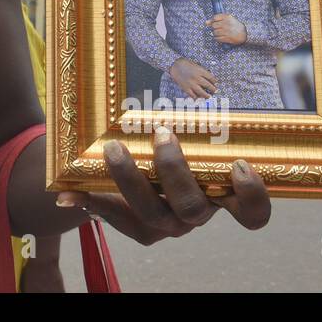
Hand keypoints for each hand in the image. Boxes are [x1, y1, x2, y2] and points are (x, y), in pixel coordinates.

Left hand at [57, 128, 269, 245]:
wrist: (140, 174)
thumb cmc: (178, 146)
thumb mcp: (192, 135)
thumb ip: (194, 120)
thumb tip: (187, 93)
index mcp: (222, 194)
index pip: (252, 213)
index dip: (252, 196)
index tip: (240, 165)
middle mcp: (198, 213)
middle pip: (192, 207)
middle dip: (175, 171)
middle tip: (163, 134)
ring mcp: (168, 224)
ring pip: (154, 213)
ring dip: (131, 179)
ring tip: (114, 148)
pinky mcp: (140, 228)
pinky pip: (116, 219)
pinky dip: (92, 202)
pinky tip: (69, 193)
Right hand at [168, 58, 216, 99]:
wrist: (174, 65)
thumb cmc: (184, 63)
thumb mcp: (195, 65)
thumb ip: (201, 71)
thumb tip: (207, 78)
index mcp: (200, 71)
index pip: (211, 77)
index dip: (214, 81)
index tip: (216, 83)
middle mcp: (197, 78)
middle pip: (208, 85)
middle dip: (213, 89)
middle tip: (215, 90)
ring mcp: (191, 84)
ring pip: (201, 92)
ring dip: (206, 95)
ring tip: (209, 96)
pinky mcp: (186, 88)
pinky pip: (192, 95)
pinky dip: (196, 97)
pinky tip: (198, 97)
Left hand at [207, 14, 246, 44]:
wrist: (245, 33)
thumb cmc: (235, 25)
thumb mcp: (228, 19)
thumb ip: (217, 19)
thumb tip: (206, 22)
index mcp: (227, 17)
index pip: (215, 18)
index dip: (214, 21)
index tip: (216, 22)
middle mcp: (226, 24)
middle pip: (213, 26)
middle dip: (214, 27)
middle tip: (218, 28)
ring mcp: (226, 31)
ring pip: (214, 32)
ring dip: (215, 33)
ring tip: (220, 33)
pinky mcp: (227, 38)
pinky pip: (217, 38)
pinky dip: (217, 38)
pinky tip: (220, 37)